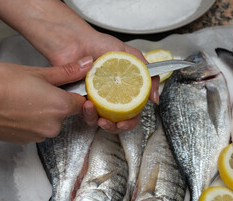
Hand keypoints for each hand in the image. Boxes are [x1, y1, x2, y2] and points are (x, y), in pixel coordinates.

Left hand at [0, 0, 158, 132]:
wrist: (77, 41)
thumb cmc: (101, 45)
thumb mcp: (131, 56)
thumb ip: (148, 75)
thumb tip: (155, 98)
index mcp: (122, 91)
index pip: (131, 113)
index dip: (131, 121)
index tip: (127, 121)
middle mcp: (108, 98)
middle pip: (115, 123)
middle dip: (115, 128)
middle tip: (114, 124)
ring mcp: (93, 101)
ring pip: (98, 122)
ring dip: (100, 122)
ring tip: (98, 114)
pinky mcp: (77, 101)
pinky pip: (83, 115)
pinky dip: (86, 114)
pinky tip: (87, 104)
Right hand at [0, 57, 92, 143]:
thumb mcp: (37, 72)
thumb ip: (66, 72)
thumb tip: (86, 65)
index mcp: (61, 106)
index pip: (81, 102)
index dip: (73, 93)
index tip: (64, 87)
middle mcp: (54, 125)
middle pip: (64, 112)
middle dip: (55, 101)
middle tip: (37, 88)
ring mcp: (40, 136)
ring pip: (49, 121)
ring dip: (42, 111)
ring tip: (23, 98)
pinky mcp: (26, 141)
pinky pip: (36, 129)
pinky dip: (31, 120)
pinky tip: (17, 109)